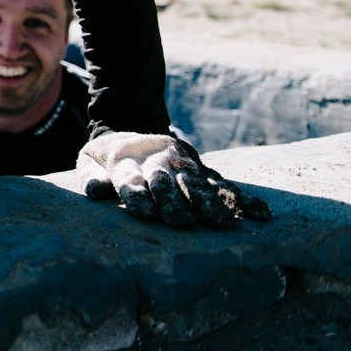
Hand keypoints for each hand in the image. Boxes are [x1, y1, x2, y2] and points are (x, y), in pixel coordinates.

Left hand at [77, 131, 271, 228]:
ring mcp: (182, 163)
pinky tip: (260, 214)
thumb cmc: (108, 158)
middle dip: (173, 202)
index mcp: (125, 160)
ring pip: (197, 183)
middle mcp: (156, 160)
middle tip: (182, 225)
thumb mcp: (90, 161)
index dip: (136, 196)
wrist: (132, 126)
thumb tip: (95, 191)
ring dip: (210, 203)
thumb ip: (92, 177)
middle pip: (165, 181)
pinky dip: (242, 199)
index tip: (145, 215)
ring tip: (223, 224)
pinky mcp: (202, 168)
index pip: (130, 179)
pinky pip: (224, 184)